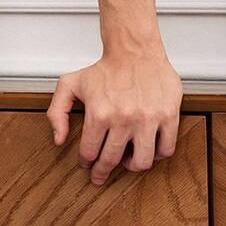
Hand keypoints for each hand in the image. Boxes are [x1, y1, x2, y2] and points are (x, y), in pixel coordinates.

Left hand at [46, 41, 182, 187]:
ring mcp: (147, 119)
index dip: (86, 163)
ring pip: (142, 162)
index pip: (90, 152)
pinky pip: (166, 149)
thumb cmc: (104, 68)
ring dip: (131, 167)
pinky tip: (148, 150)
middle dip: (102, 172)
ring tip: (126, 162)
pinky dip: (157, 156)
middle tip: (100, 175)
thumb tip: (59, 139)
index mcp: (99, 113)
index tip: (86, 165)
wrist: (134, 51)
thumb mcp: (69, 84)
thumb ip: (57, 112)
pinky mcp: (168, 116)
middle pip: (112, 160)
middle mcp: (123, 119)